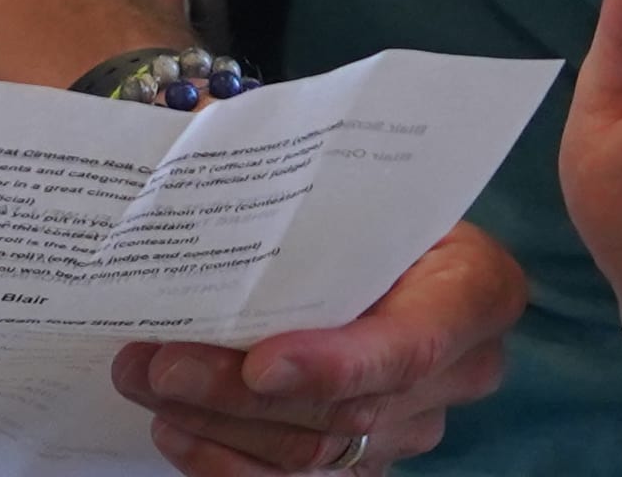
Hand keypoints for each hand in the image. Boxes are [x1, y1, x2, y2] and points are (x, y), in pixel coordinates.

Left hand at [113, 221, 523, 474]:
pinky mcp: (369, 456)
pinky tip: (175, 428)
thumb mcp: (366, 180)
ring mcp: (414, 425)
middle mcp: (459, 372)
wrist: (393, 235)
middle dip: (239, 393)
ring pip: (313, 453)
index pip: (411, 346)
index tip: (259, 365)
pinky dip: (226, 463)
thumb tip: (203, 172)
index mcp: (476, 290)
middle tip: (159, 363)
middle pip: (347, 409)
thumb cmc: (373, 195)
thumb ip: (311, 197)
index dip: (335, 365)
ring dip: (217, 425)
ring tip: (145, 381)